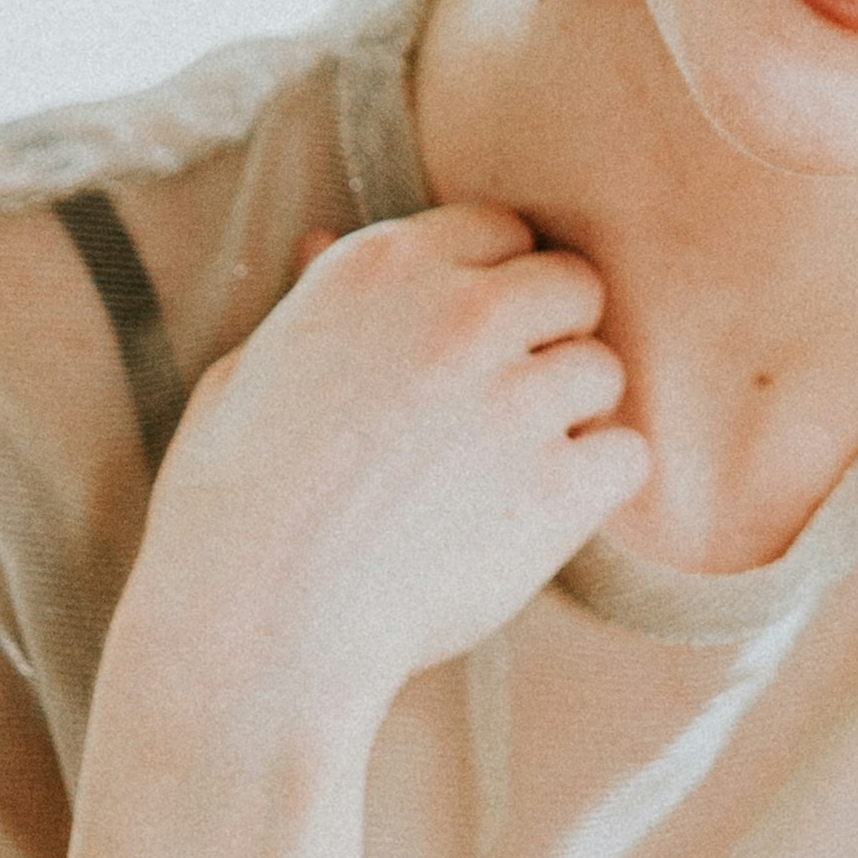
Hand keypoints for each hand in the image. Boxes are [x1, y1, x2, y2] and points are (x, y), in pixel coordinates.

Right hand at [103, 204, 648, 761]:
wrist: (256, 627)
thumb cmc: (230, 510)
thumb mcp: (242, 374)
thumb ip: (305, 302)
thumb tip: (315, 241)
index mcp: (379, 268)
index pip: (500, 229)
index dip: (496, 282)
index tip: (477, 337)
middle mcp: (458, 312)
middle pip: (573, 284)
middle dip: (553, 334)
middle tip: (508, 402)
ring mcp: (515, 396)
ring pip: (605, 369)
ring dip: (573, 413)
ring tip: (511, 469)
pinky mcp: (557, 484)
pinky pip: (627, 454)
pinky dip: (597, 484)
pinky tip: (544, 513)